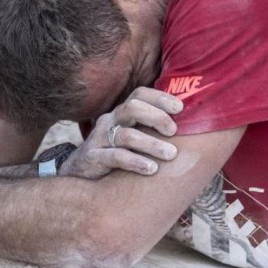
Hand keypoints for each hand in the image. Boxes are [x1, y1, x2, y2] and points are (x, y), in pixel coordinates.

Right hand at [60, 87, 182, 179]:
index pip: (139, 95)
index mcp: (121, 113)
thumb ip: (150, 128)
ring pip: (126, 135)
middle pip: (132, 108)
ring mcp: (99, 139)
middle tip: (174, 131)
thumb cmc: (114, 152)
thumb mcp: (130, 136)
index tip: (180, 108)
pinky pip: (115, 157)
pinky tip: (152, 169)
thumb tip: (188, 126)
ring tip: (171, 155)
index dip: (160, 98)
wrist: (79, 173)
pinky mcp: (93, 158)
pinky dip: (136, 162)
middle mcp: (110, 121)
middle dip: (156, 117)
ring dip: (152, 144)